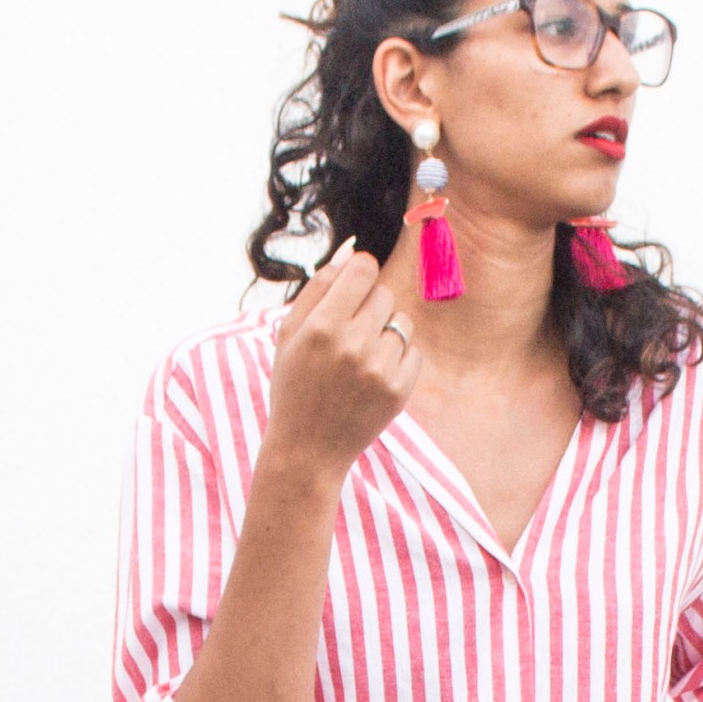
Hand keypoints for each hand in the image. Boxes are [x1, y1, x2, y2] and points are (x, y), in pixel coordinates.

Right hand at [266, 242, 421, 480]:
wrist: (307, 450)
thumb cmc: (295, 386)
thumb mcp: (289, 334)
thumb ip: (318, 288)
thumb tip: (351, 251)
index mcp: (322, 326)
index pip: (363, 267)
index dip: (360, 273)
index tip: (354, 287)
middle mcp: (353, 345)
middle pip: (384, 293)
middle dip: (369, 307)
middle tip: (350, 335)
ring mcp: (379, 369)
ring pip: (401, 322)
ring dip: (385, 333)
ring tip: (361, 359)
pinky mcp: (399, 391)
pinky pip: (413, 352)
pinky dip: (397, 360)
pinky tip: (373, 378)